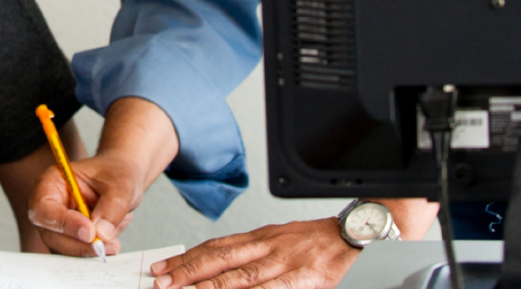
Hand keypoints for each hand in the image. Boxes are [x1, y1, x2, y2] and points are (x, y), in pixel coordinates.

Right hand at [27, 149, 141, 255]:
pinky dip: (91, 255)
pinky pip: (75, 254)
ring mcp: (59, 225)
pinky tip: (109, 246)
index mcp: (52, 182)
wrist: (122, 179)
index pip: (45, 207)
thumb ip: (112, 206)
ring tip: (112, 244)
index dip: (64, 222)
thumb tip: (101, 233)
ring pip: (62, 249)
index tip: (89, 232)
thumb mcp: (120, 184)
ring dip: (86, 252)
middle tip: (102, 246)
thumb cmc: (115, 173)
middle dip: (77, 244)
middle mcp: (51, 205)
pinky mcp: (71, 239)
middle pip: (50, 234)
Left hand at [150, 219, 359, 288]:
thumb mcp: (284, 244)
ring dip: (209, 287)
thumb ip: (255, 257)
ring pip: (240, 276)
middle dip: (187, 271)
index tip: (162, 267)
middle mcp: (268, 246)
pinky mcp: (305, 278)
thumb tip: (222, 273)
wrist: (361, 237)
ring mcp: (285, 262)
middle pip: (219, 259)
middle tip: (160, 281)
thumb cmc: (322, 244)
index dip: (186, 259)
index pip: (215, 247)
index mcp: (261, 238)